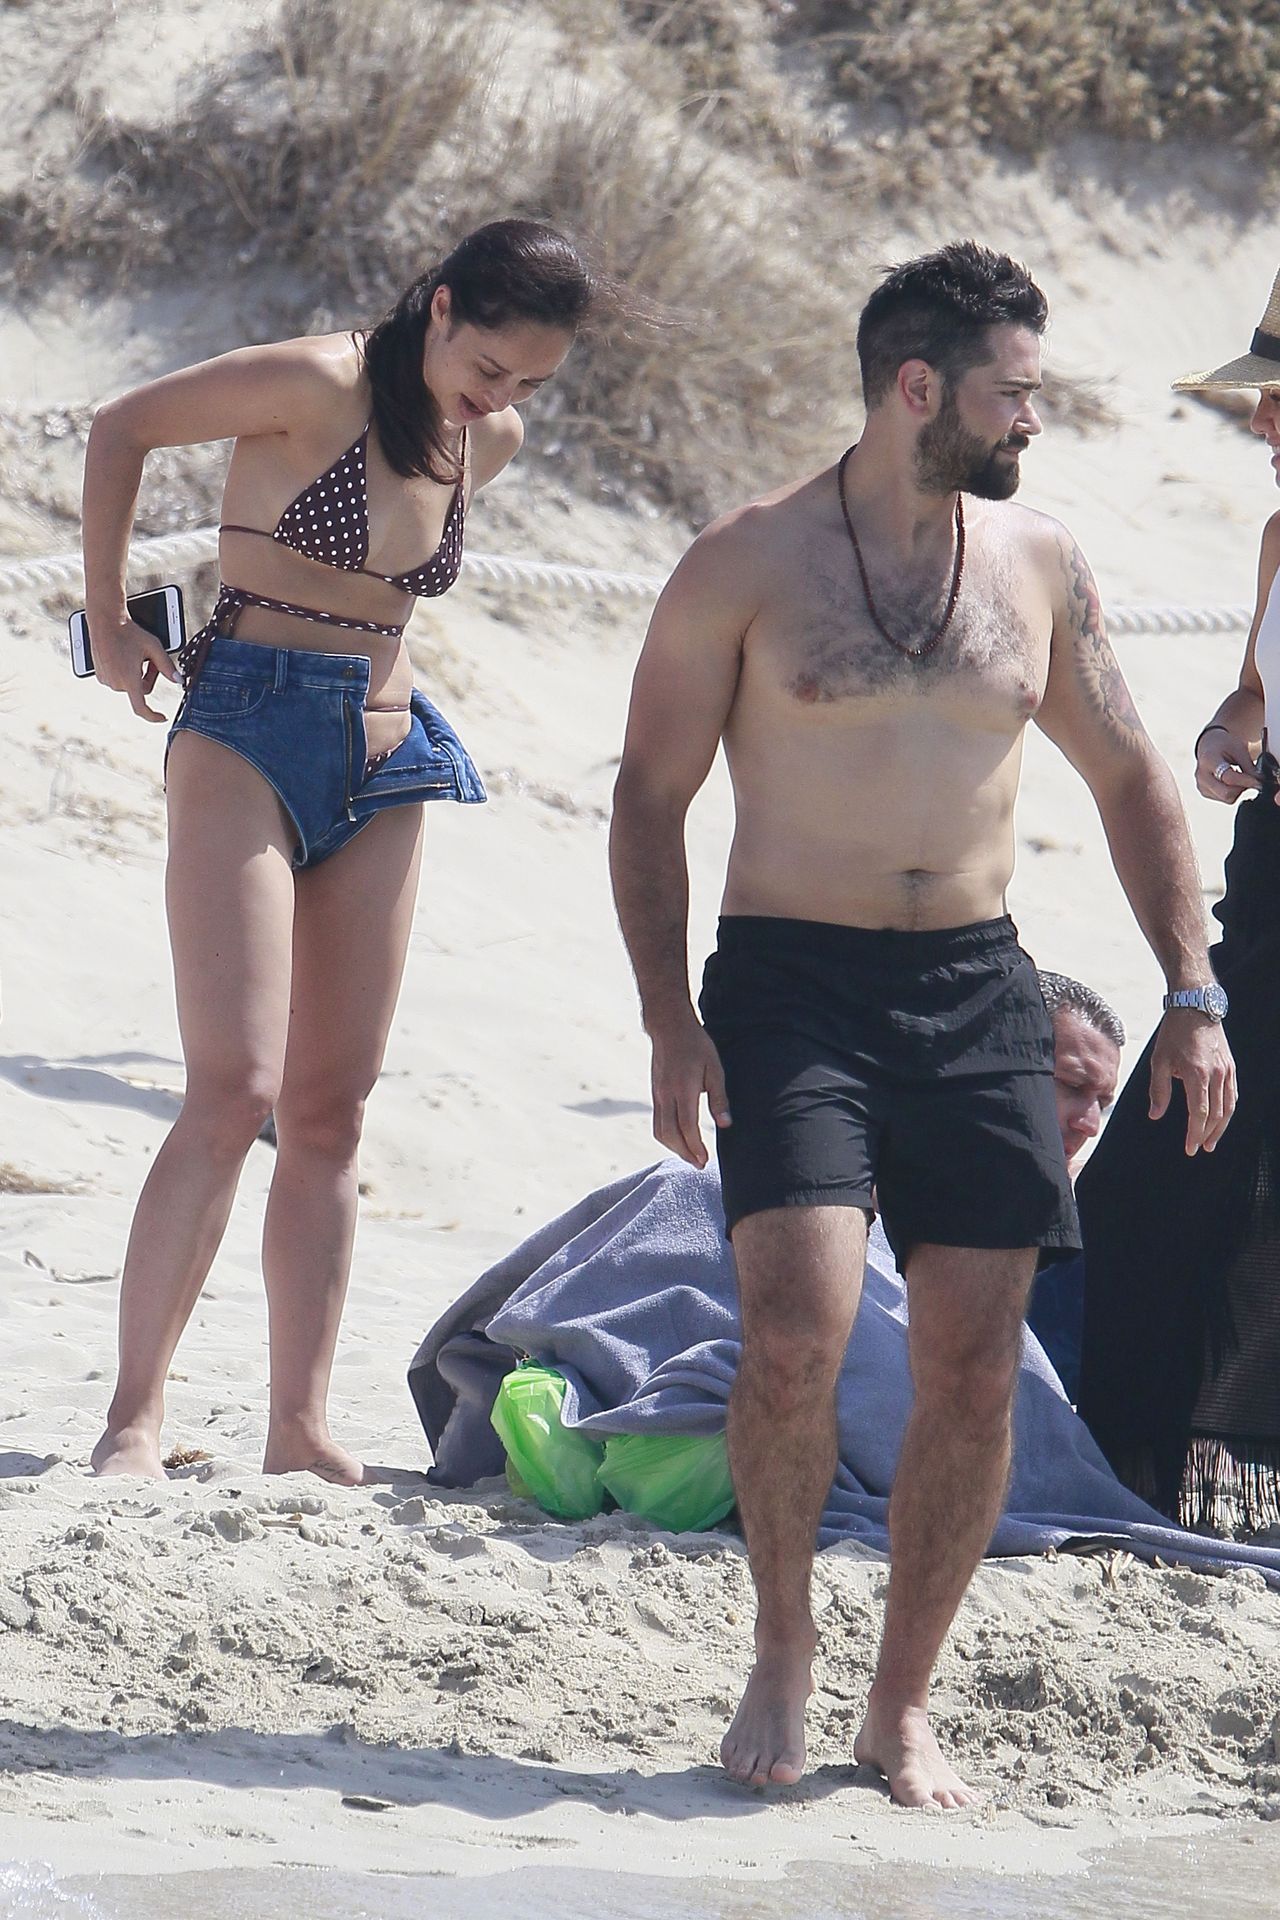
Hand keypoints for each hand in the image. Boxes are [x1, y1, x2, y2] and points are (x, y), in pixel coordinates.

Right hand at [89, 611, 181, 721]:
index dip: (152, 716)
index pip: (141, 708)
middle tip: (149, 660)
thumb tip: (179, 681)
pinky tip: (122, 656)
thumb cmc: (130, 632)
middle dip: (148, 678)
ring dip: (136, 674)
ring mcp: (105, 679)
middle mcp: (115, 683)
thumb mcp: (153, 647)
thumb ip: (167, 666)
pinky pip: (118, 680)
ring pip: (129, 685)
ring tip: (134, 655)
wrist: (105, 621)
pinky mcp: (99, 675)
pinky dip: (124, 672)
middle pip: (140, 690)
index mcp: (128, 679)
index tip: (162, 717)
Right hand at [649, 1013, 730, 1167]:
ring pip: (660, 1131)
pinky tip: (679, 1138)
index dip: (695, 1147)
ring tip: (689, 1155)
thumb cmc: (696, 1045)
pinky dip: (667, 1136)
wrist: (669, 1028)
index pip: (687, 1127)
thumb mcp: (715, 1069)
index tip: (704, 1160)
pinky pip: (657, 1122)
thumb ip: (719, 1099)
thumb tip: (725, 1124)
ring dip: (674, 1147)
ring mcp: (657, 1095)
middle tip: (699, 1164)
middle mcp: (666, 1095)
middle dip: (684, 1153)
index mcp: (683, 1090)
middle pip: (670, 1135)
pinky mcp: (655, 1093)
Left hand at [1149, 1011, 1235, 1153]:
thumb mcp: (1159, 1060)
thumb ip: (1158, 1090)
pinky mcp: (1230, 1066)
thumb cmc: (1174, 1033)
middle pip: (1216, 1114)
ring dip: (1221, 1127)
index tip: (1190, 1148)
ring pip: (1228, 1107)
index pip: (1199, 1113)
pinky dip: (1228, 1110)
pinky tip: (1221, 1119)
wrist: (1196, 1007)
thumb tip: (1155, 1115)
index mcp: (1197, 1074)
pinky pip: (1232, 1094)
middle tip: (1200, 1148)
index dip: (1195, 1133)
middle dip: (1208, 1135)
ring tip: (1211, 1141)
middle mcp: (1216, 1074)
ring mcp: (1226, 1070)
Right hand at [1194, 728, 1259, 804]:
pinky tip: (1232, 781)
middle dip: (1242, 788)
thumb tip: (1259, 781)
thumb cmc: (1224, 745)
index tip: (1258, 782)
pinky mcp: (1204, 792)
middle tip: (1251, 780)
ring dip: (1238, 791)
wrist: (1209, 746)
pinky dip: (1233, 792)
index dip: (1245, 781)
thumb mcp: (1239, 749)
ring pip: (1227, 798)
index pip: (1228, 777)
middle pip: (1226, 793)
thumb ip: (1248, 766)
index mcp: (1208, 760)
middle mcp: (1201, 775)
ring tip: (1240, 777)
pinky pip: (1224, 799)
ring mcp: (1201, 786)